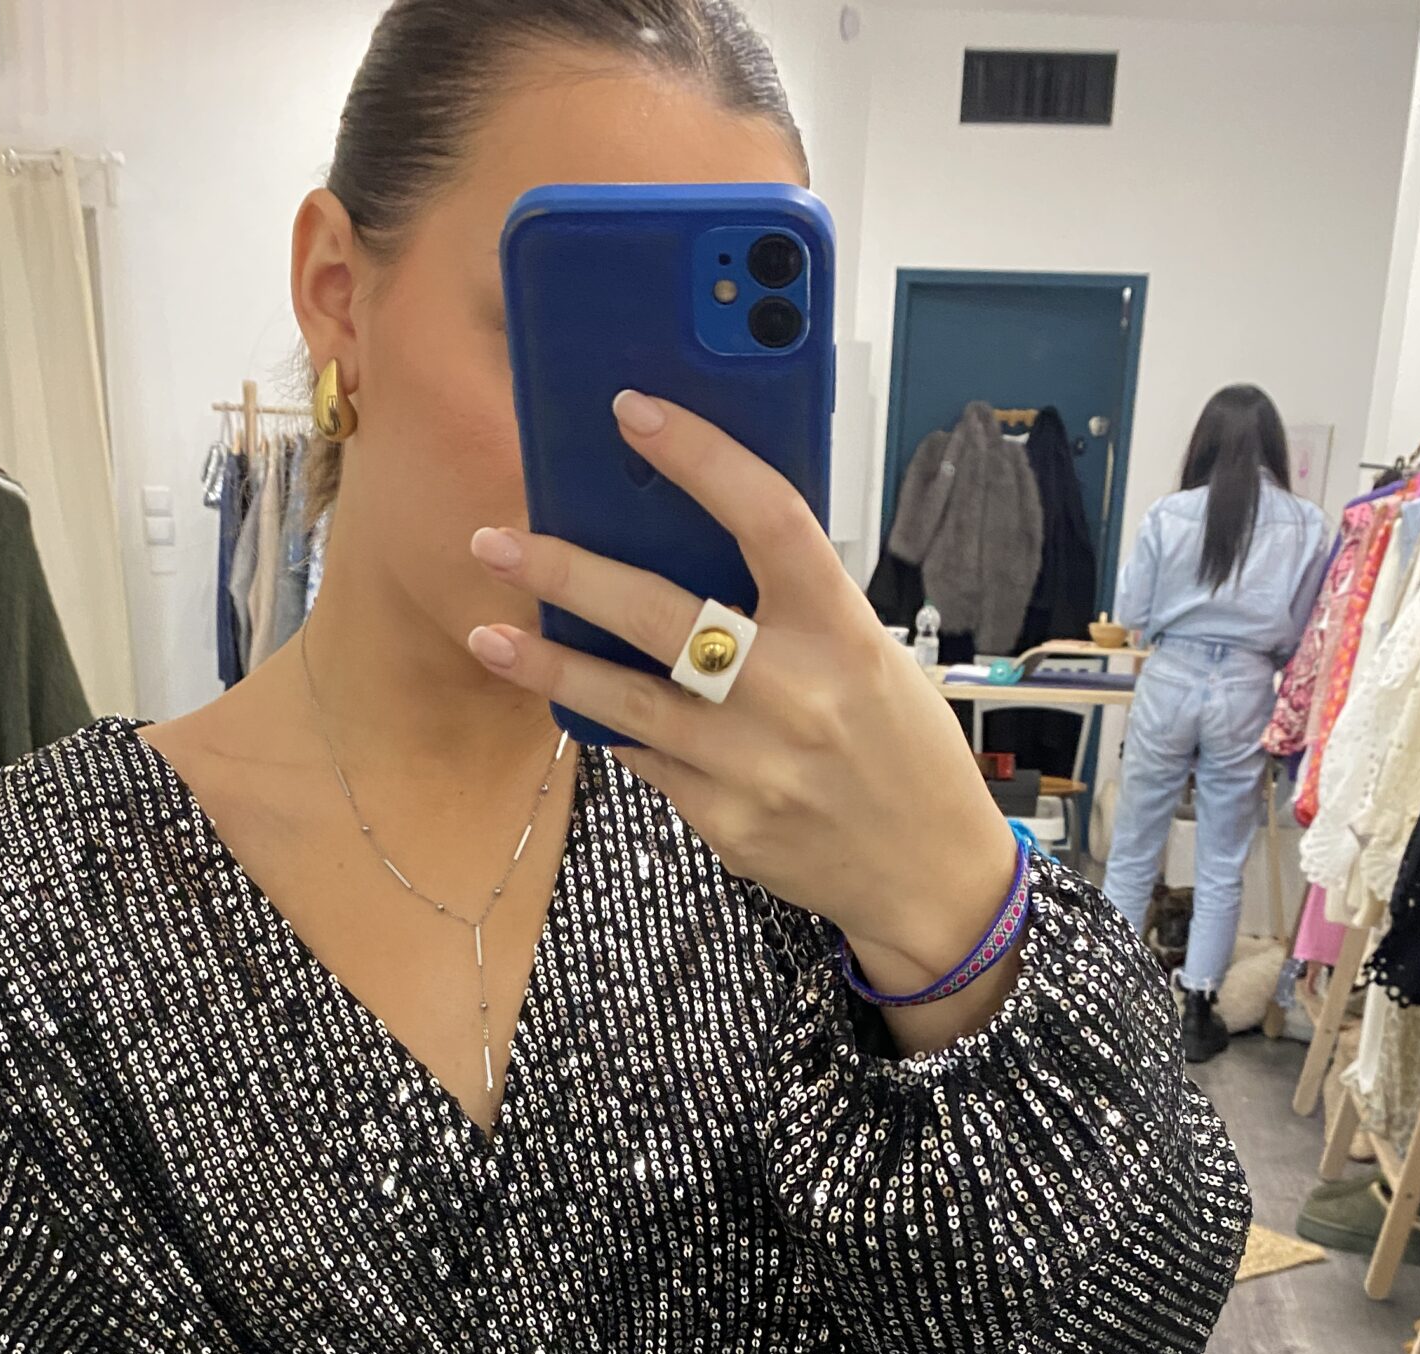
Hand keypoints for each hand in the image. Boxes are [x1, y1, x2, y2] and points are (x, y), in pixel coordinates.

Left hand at [465, 387, 1023, 1033]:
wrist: (930, 874)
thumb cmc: (902, 750)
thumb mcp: (871, 657)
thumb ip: (793, 608)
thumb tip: (688, 543)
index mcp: (845, 631)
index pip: (767, 517)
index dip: (698, 455)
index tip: (632, 413)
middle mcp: (798, 693)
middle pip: (663, 614)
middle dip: (569, 573)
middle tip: (499, 542)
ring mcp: (754, 764)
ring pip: (628, 700)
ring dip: (549, 665)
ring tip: (489, 636)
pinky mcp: (726, 820)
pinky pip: (648, 760)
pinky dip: (611, 726)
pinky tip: (574, 703)